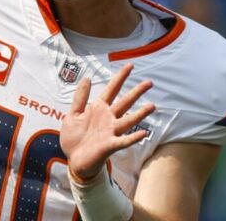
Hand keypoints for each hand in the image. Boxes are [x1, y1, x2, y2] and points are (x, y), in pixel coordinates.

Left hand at [60, 63, 155, 181]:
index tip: (130, 65)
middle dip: (136, 92)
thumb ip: (80, 97)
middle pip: (125, 102)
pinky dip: (133, 138)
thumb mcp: (73, 114)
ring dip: (140, 114)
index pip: (112, 89)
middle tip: (150, 82)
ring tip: (152, 105)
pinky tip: (143, 133)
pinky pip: (123, 141)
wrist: (74, 160)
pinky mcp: (109, 145)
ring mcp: (110, 132)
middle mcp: (108, 118)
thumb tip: (88, 78)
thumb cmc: (74, 138)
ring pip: (128, 120)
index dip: (121, 77)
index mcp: (98, 109)